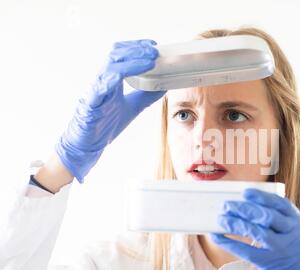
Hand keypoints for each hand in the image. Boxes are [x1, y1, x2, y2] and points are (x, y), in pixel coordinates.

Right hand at [55, 39, 165, 182]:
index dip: (136, 47)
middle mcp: (102, 82)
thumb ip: (145, 96)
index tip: (152, 44)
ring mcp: (95, 92)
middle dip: (136, 50)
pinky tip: (122, 78)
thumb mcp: (132, 107)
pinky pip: (97, 91)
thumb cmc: (104, 124)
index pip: (122, 56)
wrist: (87, 145)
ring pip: (109, 69)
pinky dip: (109, 82)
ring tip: (148, 61)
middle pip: (116, 56)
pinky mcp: (89, 106)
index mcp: (111, 81)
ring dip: (130, 63)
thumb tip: (162, 86)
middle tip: (153, 50)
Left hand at [210, 188, 299, 269]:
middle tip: (226, 205)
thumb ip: (277, 216)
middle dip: (244, 209)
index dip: (261, 197)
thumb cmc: (294, 245)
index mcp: (296, 220)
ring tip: (221, 219)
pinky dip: (230, 243)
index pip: (279, 203)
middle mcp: (290, 232)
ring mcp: (280, 248)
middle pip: (266, 217)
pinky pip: (247, 252)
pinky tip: (218, 237)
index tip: (245, 192)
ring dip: (236, 224)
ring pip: (256, 233)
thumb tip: (244, 203)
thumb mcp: (293, 227)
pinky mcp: (269, 262)